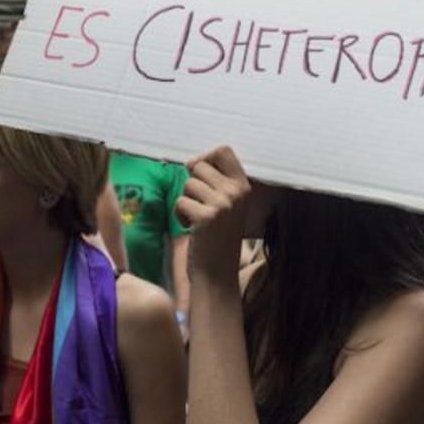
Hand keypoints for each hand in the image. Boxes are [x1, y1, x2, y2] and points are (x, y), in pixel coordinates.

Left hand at [178, 146, 253, 271]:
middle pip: (200, 166)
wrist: (217, 273)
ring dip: (185, 201)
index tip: (200, 174)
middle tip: (201, 206)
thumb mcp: (227, 205)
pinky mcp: (206, 217)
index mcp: (244, 186)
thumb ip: (216, 182)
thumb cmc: (217, 238)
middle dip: (193, 184)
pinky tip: (192, 228)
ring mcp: (223, 204)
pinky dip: (180, 215)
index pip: (223, 150)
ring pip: (188, 184)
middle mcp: (236, 192)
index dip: (206, 157)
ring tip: (197, 219)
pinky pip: (180, 201)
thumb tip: (191, 162)